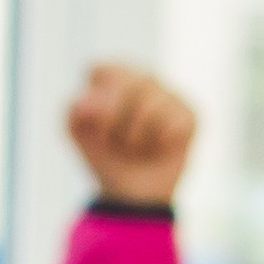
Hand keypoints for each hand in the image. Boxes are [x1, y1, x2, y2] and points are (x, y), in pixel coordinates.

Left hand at [67, 64, 195, 208]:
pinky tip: (160, 148)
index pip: (102, 70)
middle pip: (130, 81)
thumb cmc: (105, 156)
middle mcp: (141, 78)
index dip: (101, 104)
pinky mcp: (189, 113)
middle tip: (121, 141)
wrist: (132, 194)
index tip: (102, 132)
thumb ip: (75, 108)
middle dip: (120, 118)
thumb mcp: (78, 132)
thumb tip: (92, 101)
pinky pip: (177, 120)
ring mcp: (167, 93)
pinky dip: (164, 140)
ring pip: (154, 98)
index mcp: (111, 75)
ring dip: (140, 131)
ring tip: (137, 146)